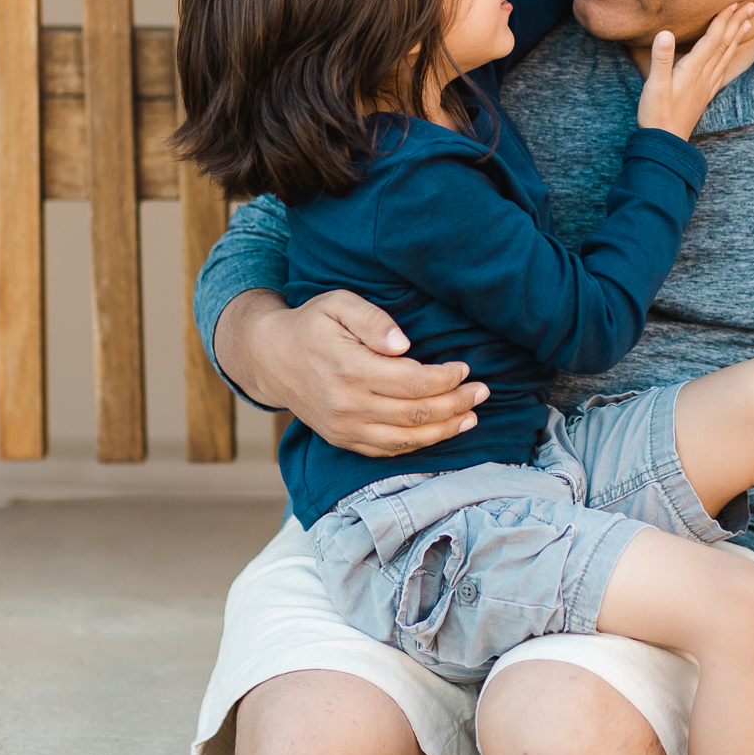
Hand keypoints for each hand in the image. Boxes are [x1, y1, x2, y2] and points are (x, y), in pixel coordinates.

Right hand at [214, 288, 488, 456]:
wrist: (270, 358)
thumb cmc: (311, 325)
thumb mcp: (338, 304)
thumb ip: (372, 319)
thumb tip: (404, 344)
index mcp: (350, 370)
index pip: (412, 383)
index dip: (445, 379)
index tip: (465, 368)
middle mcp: (347, 406)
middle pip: (416, 413)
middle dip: (456, 403)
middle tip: (483, 392)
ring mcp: (344, 428)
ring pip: (406, 438)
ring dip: (445, 430)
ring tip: (472, 417)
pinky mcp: (343, 440)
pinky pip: (388, 450)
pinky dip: (418, 445)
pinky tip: (440, 432)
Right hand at [637, 2, 753, 138]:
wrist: (666, 142)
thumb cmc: (656, 114)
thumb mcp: (654, 85)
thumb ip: (661, 58)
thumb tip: (665, 33)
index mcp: (693, 69)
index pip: (713, 39)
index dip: (723, 19)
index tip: (735, 2)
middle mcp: (704, 76)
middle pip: (725, 44)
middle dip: (737, 23)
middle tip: (751, 5)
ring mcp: (706, 86)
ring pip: (727, 56)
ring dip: (737, 37)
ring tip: (748, 23)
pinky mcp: (704, 94)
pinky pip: (723, 70)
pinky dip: (730, 57)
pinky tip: (731, 55)